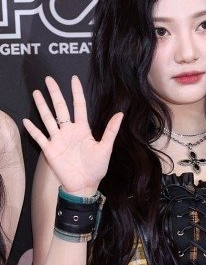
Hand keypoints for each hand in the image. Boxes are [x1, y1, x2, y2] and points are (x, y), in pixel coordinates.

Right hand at [23, 75, 122, 194]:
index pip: (79, 106)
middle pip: (60, 108)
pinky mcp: (50, 150)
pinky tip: (26, 120)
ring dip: (42, 106)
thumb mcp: (105, 148)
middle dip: (55, 94)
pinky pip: (40, 137)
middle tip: (49, 79)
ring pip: (48, 119)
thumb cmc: (96, 168)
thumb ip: (111, 131)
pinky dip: (33, 129)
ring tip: (37, 93)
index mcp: (83, 129)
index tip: (74, 79)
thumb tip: (120, 114)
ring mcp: (58, 140)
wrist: (85, 185)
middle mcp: (69, 131)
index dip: (76, 93)